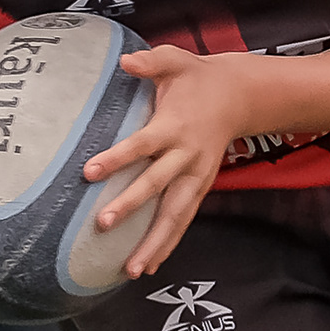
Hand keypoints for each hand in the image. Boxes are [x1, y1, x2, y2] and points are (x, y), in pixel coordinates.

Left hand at [82, 47, 248, 279]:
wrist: (239, 96)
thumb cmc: (198, 78)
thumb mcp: (176, 60)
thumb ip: (150, 61)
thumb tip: (125, 61)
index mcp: (175, 126)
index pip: (141, 145)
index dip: (116, 158)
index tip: (89, 172)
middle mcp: (186, 156)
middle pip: (157, 186)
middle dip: (131, 206)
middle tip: (103, 224)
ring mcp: (196, 176)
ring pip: (175, 215)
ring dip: (155, 243)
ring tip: (133, 269)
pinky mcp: (201, 188)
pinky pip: (183, 220)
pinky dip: (168, 244)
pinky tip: (150, 265)